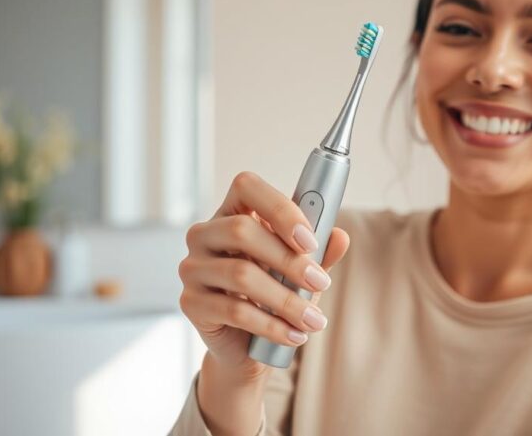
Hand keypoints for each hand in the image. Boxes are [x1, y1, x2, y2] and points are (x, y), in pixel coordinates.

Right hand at [178, 171, 350, 379]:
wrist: (246, 345)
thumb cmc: (273, 295)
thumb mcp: (299, 271)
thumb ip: (319, 253)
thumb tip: (340, 237)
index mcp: (231, 213)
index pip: (246, 186)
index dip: (279, 208)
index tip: (310, 239)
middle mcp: (204, 235)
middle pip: (241, 230)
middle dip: (289, 260)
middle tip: (321, 283)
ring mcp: (192, 268)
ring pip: (240, 275)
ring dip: (286, 300)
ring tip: (314, 319)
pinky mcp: (191, 303)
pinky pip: (234, 311)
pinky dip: (271, 325)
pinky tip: (294, 335)